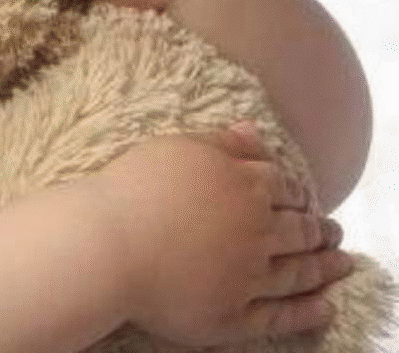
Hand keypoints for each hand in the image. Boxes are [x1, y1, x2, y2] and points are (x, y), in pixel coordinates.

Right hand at [96, 124, 352, 346]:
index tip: (301, 199)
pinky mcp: (235, 315)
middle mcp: (256, 230)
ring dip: (325, 268)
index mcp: (244, 184)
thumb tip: (252, 130)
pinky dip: (307, 313)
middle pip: (299, 228)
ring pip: (299, 272)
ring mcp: (249, 276)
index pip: (282, 186)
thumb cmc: (133, 190)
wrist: (106, 245)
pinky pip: (281, 317)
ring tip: (341, 265)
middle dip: (318, 229)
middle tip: (331, 232)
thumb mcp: (177, 150)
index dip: (294, 192)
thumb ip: (221, 143)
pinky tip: (324, 309)